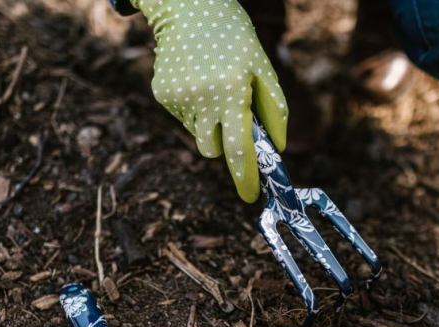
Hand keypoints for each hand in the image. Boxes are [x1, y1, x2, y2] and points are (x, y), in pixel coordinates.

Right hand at [132, 0, 287, 201]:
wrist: (189, 9)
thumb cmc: (234, 38)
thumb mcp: (262, 67)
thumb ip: (274, 109)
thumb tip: (276, 148)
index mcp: (232, 91)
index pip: (238, 148)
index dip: (245, 176)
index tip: (250, 196)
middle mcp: (202, 98)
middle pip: (214, 150)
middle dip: (226, 145)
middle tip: (233, 118)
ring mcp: (178, 98)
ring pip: (199, 134)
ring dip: (211, 122)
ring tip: (215, 87)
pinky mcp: (162, 95)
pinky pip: (185, 118)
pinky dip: (195, 108)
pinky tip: (197, 80)